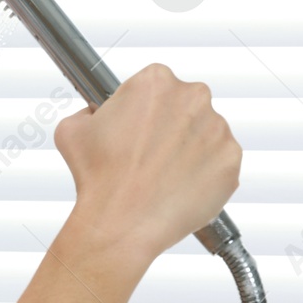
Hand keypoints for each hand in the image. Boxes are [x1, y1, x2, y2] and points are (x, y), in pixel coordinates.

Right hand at [52, 63, 241, 262]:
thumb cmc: (98, 177)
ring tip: (160, 174)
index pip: (153, 85)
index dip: (140, 108)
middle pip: (184, 105)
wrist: (122, 221)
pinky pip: (219, 163)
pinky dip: (202, 173)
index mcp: (156, 81)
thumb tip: (95, 115)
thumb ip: (87, 111)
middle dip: (168, 125)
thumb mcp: (72, 130)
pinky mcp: (231, 161)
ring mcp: (218, 130)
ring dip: (187, 149)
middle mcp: (193, 98)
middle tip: (146, 152)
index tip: (134, 126)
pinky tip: (177, 186)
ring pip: (204, 134)